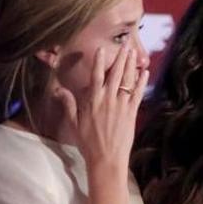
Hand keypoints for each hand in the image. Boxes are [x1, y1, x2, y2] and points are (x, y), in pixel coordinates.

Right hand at [54, 46, 147, 168]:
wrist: (106, 158)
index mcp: (92, 101)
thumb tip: (57, 89)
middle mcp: (107, 100)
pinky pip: (137, 94)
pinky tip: (145, 72)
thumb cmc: (88, 142)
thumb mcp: (74, 122)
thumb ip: (68, 104)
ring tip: (135, 53)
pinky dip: (141, 82)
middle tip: (126, 45)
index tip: (103, 49)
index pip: (96, 76)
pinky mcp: (132, 113)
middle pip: (115, 74)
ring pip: (127, 81)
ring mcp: (121, 106)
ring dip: (132, 66)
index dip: (100, 62)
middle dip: (121, 58)